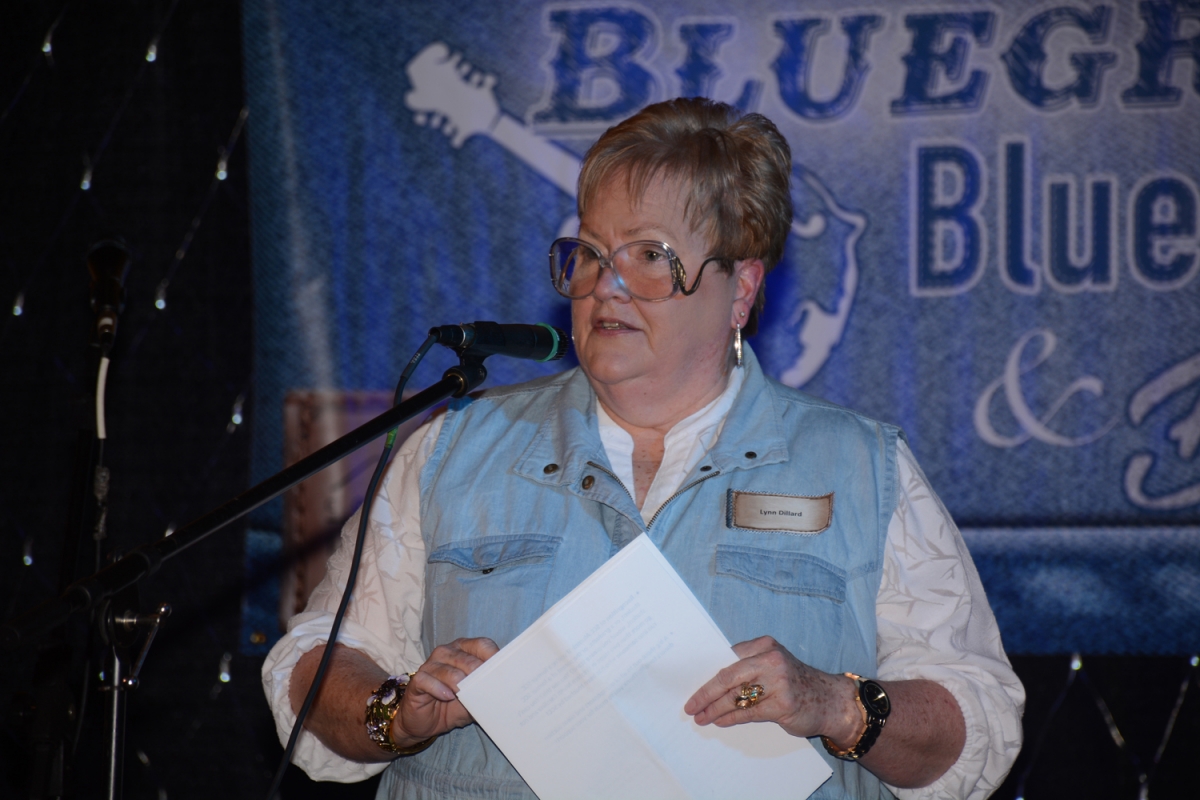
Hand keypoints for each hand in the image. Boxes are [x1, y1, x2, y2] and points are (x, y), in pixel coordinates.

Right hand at [392, 637, 498, 745]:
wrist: (425, 722)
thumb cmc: (452, 705)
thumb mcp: (473, 699)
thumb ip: (485, 691)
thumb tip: (503, 692)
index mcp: (464, 650)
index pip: (482, 645)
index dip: (494, 658)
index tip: (503, 674)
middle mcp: (447, 653)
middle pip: (467, 659)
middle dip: (478, 675)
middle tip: (486, 690)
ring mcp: (430, 665)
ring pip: (448, 670)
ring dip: (460, 684)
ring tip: (466, 696)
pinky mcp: (418, 680)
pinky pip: (428, 681)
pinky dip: (439, 689)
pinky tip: (447, 697)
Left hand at [684, 636, 860, 744]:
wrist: (830, 700)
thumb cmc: (794, 682)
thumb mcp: (772, 664)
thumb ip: (746, 666)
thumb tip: (708, 679)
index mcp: (765, 645)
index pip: (726, 656)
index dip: (705, 669)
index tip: (688, 680)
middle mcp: (771, 659)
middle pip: (727, 676)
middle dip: (705, 693)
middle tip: (690, 705)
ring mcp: (778, 682)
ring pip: (735, 696)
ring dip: (714, 709)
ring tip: (701, 717)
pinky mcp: (783, 704)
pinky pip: (748, 712)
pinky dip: (730, 718)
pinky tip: (719, 721)